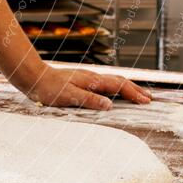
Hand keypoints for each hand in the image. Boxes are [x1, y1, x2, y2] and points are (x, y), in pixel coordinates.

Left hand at [21, 65, 151, 109]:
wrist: (34, 78)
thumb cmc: (49, 89)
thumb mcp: (69, 97)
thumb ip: (89, 100)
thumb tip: (110, 105)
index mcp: (92, 80)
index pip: (118, 86)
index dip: (134, 93)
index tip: (147, 102)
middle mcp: (92, 77)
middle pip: (119, 81)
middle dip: (135, 89)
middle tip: (149, 98)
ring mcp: (87, 78)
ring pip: (112, 81)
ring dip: (127, 88)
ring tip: (137, 95)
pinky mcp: (81, 81)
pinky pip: (104, 83)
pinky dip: (116, 88)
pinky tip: (114, 94)